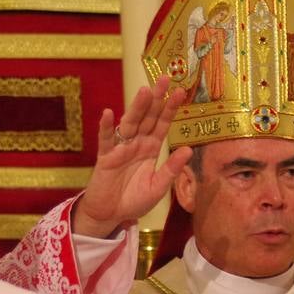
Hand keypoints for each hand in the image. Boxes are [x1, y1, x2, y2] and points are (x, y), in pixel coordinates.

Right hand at [73, 76, 193, 238]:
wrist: (110, 215)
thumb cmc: (134, 200)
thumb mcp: (158, 187)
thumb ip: (171, 169)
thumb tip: (188, 149)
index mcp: (150, 148)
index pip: (162, 124)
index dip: (170, 108)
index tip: (180, 91)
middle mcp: (136, 143)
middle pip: (147, 117)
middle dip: (156, 98)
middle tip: (165, 78)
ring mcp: (120, 148)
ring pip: (130, 123)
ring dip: (136, 107)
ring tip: (145, 91)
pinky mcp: (105, 157)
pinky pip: (106, 140)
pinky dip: (106, 127)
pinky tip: (109, 113)